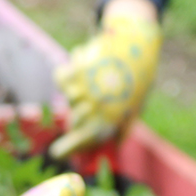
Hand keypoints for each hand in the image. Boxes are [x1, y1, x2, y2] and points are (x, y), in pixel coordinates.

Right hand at [51, 13, 161, 158]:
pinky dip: (67, 72)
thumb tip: (116, 142)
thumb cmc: (139, 77)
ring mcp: (84, 90)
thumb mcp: (136, 106)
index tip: (57, 152)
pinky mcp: (76, 71)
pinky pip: (61, 77)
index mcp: (111, 119)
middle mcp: (95, 108)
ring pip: (69, 97)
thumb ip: (124, 127)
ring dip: (78, 89)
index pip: (83, 141)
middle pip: (75, 120)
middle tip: (93, 103)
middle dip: (80, 116)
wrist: (136, 43)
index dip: (67, 149)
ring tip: (98, 77)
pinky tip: (82, 65)